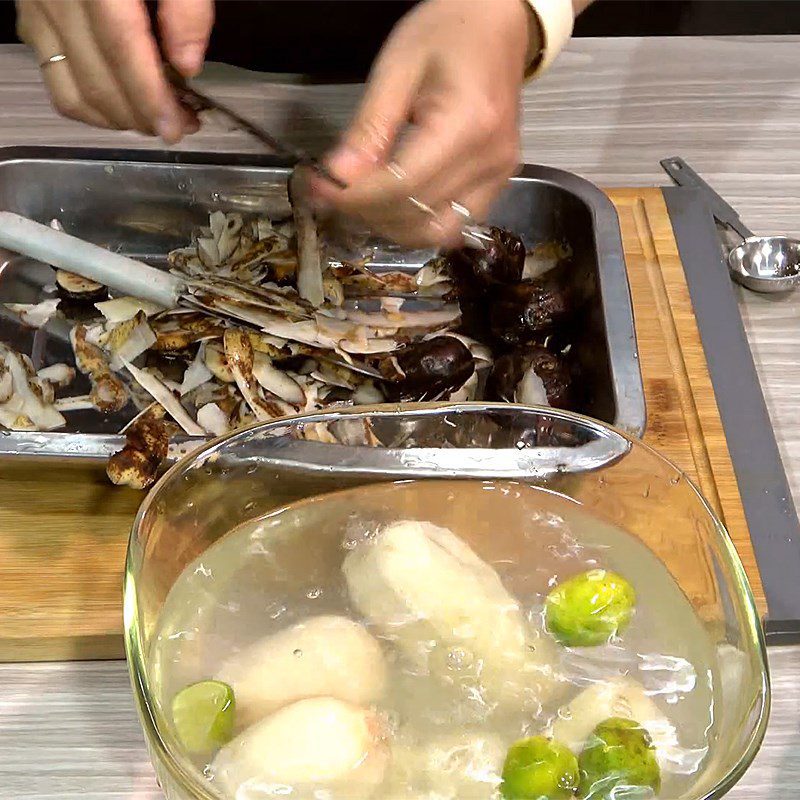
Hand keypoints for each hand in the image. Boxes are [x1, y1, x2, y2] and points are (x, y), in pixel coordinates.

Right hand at [16, 0, 213, 141]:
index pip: (120, 49)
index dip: (150, 97)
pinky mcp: (32, 18)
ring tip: (159, 119)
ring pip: (72, 92)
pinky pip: (55, 80)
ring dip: (119, 119)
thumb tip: (187, 66)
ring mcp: (37, 8)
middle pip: (97, 79)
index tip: (177, 129)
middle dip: (144, 116)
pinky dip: (92, 106)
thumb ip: (186, 4)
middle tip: (185, 124)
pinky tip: (126, 107)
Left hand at [313, 0, 534, 247]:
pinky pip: (453, 225)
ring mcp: (499, 177)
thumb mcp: (396, 68)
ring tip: (363, 200)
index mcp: (467, 124)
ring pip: (435, 233)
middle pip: (416, 215)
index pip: (402, 187)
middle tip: (332, 192)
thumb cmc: (447, 34)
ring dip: (391, 226)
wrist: (498, 26)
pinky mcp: (499, 184)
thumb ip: (368, 128)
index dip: (355, 197)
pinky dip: (418, 223)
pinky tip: (394, 203)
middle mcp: (490, 160)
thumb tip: (339, 176)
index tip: (321, 188)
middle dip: (366, 211)